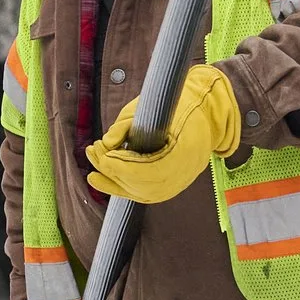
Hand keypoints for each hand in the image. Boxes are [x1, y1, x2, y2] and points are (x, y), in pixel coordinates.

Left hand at [86, 64, 241, 203]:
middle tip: (94, 152)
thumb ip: (127, 125)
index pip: (149, 170)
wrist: (206, 113)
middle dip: (113, 171)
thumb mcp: (150, 107)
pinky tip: (102, 181)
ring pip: (141, 193)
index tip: (102, 155)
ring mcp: (180, 181)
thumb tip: (106, 143)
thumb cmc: (178, 106)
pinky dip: (122, 188)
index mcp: (185, 149)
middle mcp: (185, 171)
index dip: (123, 166)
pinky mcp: (172, 185)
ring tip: (93, 169)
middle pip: (142, 184)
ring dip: (114, 182)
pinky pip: (145, 194)